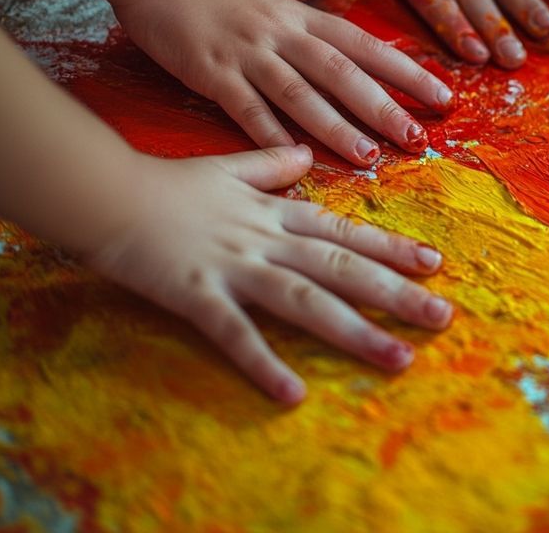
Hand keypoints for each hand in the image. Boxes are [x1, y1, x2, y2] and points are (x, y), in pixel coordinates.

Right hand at [83, 145, 452, 403]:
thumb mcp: (227, 167)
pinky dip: (264, 362)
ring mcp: (235, 267)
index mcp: (276, 213)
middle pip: (342, 267)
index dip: (391, 248)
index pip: (345, 231)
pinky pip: (236, 333)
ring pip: (307, 299)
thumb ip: (271, 166)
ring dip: (356, 330)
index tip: (434, 263)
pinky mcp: (197, 294)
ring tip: (399, 357)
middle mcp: (267, 240)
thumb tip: (305, 155)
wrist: (106, 191)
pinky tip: (293, 393)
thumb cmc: (167, 183)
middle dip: (395, 294)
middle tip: (442, 317)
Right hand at [115, 0, 452, 166]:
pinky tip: (296, 160)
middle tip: (419, 138)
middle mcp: (283, 34)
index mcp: (300, 15)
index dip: (405, 70)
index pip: (364, 43)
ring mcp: (249, 54)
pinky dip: (271, 135)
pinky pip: (247, 109)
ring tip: (370, 156)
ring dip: (337, 127)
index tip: (442, 94)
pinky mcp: (213, 73)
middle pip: (344, 73)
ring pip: (302, 94)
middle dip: (384, 106)